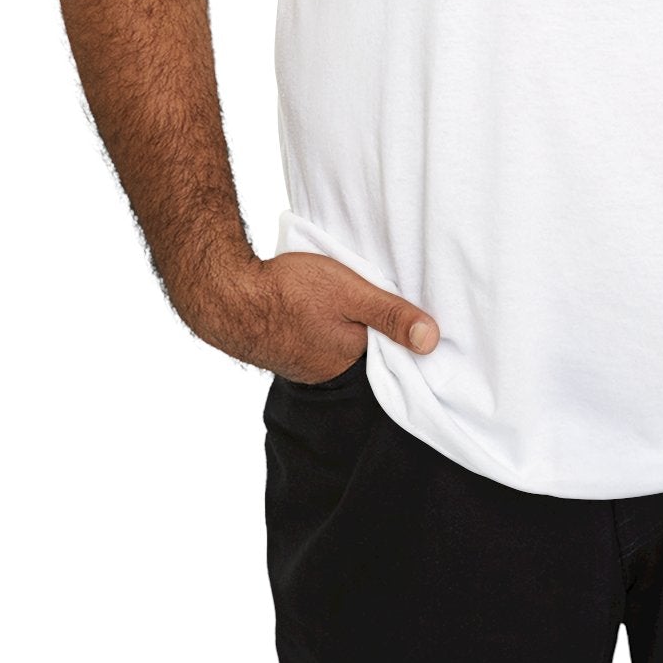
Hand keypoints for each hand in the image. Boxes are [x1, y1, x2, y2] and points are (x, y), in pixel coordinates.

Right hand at [179, 248, 440, 383]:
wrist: (229, 295)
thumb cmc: (291, 290)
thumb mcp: (352, 292)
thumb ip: (390, 315)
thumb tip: (432, 341)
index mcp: (351, 361)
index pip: (390, 355)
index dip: (401, 335)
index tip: (413, 314)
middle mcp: (329, 372)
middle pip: (366, 351)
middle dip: (375, 332)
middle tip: (382, 301)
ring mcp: (305, 364)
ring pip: (341, 345)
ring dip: (348, 328)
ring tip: (352, 303)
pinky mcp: (288, 350)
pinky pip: (318, 342)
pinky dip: (325, 327)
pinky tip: (322, 309)